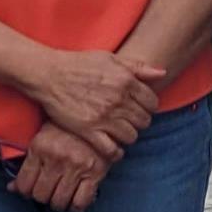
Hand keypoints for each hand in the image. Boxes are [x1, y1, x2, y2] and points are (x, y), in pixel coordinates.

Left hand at [10, 121, 109, 210]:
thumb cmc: (67, 126)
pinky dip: (76, 206)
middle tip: (47, 190)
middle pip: (41, 196)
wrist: (97, 114)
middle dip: (41, 196)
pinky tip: (74, 199)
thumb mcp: (42, 137)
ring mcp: (77, 167)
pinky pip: (80, 202)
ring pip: (59, 202)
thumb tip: (12, 188)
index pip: (24, 184)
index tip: (29, 190)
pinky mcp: (95, 173)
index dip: (24, 191)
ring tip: (60, 194)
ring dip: (58, 203)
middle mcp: (57, 159)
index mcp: (40, 147)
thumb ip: (27, 162)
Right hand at [34, 48, 159, 154]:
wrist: (49, 75)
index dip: (148, 107)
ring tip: (119, 131)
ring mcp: (104, 116)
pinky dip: (115, 153)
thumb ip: (137, 67)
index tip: (140, 108)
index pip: (152, 103)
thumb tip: (162, 72)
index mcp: (126, 81)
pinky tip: (113, 149)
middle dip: (139, 122)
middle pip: (144, 121)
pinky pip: (111, 149)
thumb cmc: (79, 64)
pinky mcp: (89, 130)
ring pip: (131, 136)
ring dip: (127, 135)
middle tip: (128, 120)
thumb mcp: (110, 58)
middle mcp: (118, 100)